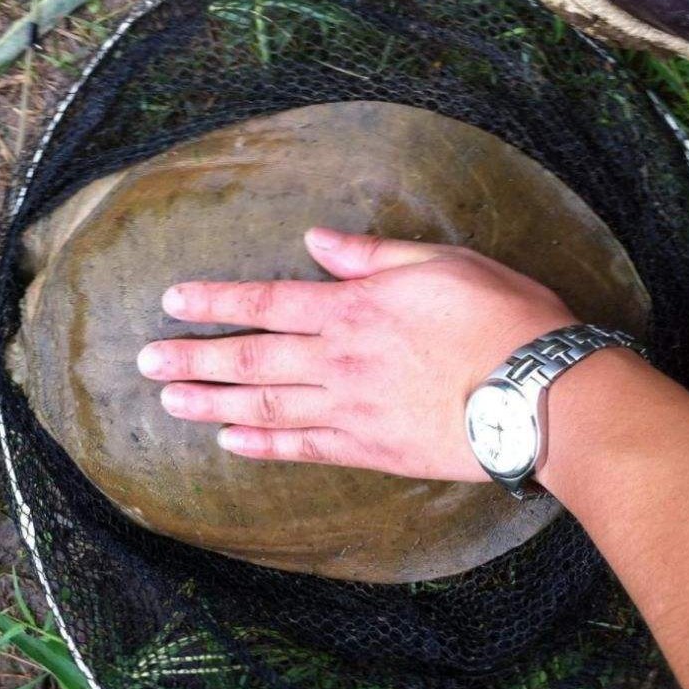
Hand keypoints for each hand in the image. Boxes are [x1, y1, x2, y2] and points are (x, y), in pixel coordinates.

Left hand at [136, 227, 576, 481]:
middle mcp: (338, 359)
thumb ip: (371, 255)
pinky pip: (303, 449)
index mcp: (352, 308)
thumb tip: (318, 239)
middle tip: (145, 361)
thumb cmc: (501, 317)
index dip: (215, 301)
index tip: (172, 302)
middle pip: (249, 359)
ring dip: (211, 403)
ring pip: (264, 406)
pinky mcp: (369, 449)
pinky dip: (263, 446)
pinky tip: (229, 443)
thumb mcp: (440, 262)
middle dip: (192, 358)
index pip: (266, 302)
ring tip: (168, 400)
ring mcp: (349, 408)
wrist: (543, 394)